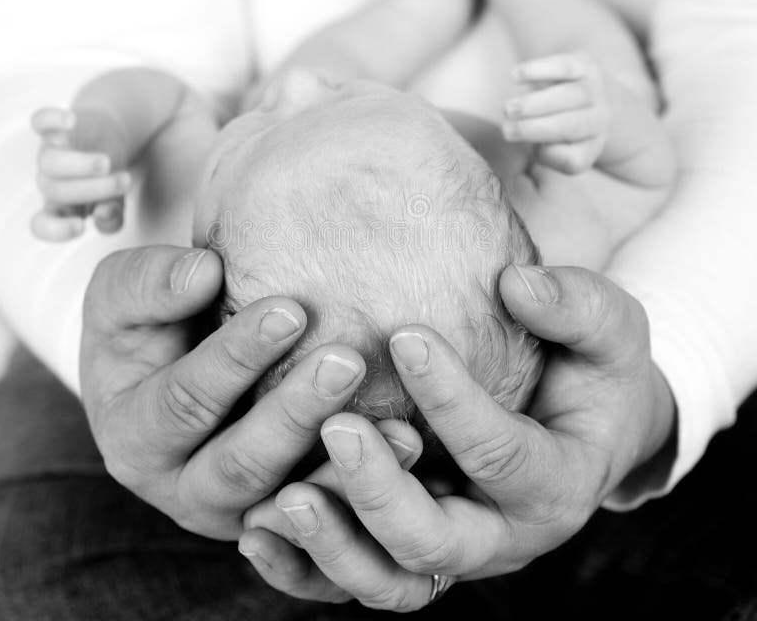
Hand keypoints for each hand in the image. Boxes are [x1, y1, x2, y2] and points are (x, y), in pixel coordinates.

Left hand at [31, 106, 130, 240]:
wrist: (106, 136)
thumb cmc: (108, 177)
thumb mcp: (115, 202)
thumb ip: (111, 218)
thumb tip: (103, 216)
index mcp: (61, 205)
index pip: (42, 223)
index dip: (54, 229)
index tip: (81, 226)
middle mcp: (49, 181)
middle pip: (56, 191)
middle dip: (93, 189)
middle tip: (125, 181)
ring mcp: (50, 152)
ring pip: (49, 162)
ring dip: (79, 164)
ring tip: (108, 162)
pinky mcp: (54, 127)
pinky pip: (39, 121)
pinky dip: (52, 119)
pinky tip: (72, 122)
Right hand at [80, 244, 374, 539]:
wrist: (159, 371)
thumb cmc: (143, 325)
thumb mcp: (123, 295)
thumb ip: (150, 285)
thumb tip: (203, 272)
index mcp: (133, 436)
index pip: (185, 401)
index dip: (236, 357)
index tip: (291, 309)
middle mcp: (181, 487)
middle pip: (241, 462)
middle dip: (296, 412)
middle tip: (348, 361)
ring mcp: (234, 511)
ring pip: (290, 502)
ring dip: (344, 468)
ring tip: (400, 426)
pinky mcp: (282, 515)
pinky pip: (325, 517)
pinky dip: (363, 492)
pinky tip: (410, 453)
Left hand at [238, 265, 675, 610]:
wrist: (587, 427)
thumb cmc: (594, 370)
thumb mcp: (609, 330)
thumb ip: (574, 306)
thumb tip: (516, 283)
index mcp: (556, 483)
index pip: (501, 454)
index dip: (452, 399)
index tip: (404, 335)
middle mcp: (503, 536)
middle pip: (435, 541)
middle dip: (380, 490)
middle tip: (334, 427)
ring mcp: (455, 552)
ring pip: (390, 581)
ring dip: (333, 545)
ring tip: (281, 496)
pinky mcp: (415, 551)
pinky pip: (359, 578)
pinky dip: (307, 566)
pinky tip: (257, 529)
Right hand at [503, 52, 612, 173]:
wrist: (592, 93)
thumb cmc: (558, 129)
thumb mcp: (552, 148)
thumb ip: (543, 152)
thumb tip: (528, 145)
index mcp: (592, 146)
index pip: (574, 159)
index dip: (551, 156)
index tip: (532, 153)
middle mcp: (600, 119)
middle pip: (571, 125)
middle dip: (535, 129)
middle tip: (506, 130)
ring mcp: (596, 90)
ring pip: (570, 96)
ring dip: (535, 103)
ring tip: (508, 109)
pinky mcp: (586, 64)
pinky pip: (565, 67)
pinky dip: (539, 70)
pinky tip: (515, 76)